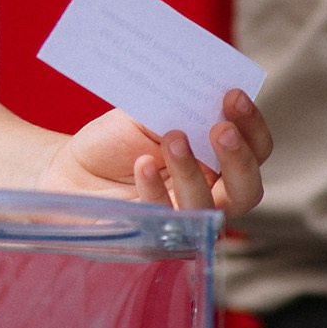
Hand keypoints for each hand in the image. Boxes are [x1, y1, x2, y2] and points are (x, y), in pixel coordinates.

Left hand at [42, 90, 269, 214]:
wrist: (71, 169)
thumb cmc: (117, 141)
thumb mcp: (147, 115)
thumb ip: (176, 108)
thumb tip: (197, 90)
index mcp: (219, 160)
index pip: (255, 149)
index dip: (251, 125)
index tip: (234, 95)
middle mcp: (212, 193)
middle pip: (247, 189)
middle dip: (238, 158)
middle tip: (220, 129)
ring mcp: (185, 219)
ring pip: (207, 208)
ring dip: (192, 171)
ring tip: (173, 137)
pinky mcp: (154, 237)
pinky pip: (164, 219)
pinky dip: (155, 190)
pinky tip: (142, 165)